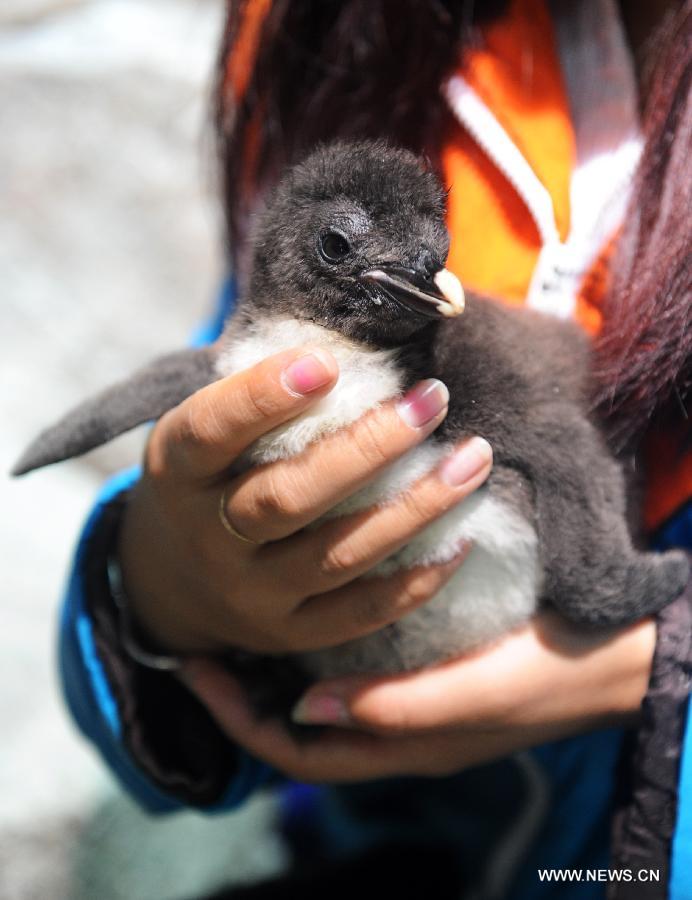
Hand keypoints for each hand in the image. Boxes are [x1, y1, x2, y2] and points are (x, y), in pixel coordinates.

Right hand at [118, 344, 491, 654]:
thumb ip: (258, 393)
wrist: (173, 579)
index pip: (211, 432)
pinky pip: (360, 612)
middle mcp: (210, 538)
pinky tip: (463, 539)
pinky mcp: (291, 632)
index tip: (329, 359)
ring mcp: (251, 594)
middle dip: (368, 448)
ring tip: (474, 459)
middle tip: (432, 398)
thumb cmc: (210, 477)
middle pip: (288, 498)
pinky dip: (416, 580)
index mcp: (179, 473)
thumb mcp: (207, 430)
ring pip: (338, 554)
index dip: (262, 397)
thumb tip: (354, 332)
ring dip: (415, 507)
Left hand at [179, 613, 655, 782]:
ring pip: (322, 689)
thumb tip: (305, 704)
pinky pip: (357, 662)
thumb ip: (393, 708)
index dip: (234, 714)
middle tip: (203, 632)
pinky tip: (314, 597)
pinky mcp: (429, 666)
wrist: (612, 657)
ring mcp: (409, 697)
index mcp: (394, 746)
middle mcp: (392, 726)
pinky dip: (325, 637)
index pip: (290, 748)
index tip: (188, 664)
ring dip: (282, 661)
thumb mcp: (471, 696)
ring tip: (243, 613)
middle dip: (246, 687)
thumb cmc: (544, 678)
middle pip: (296, 721)